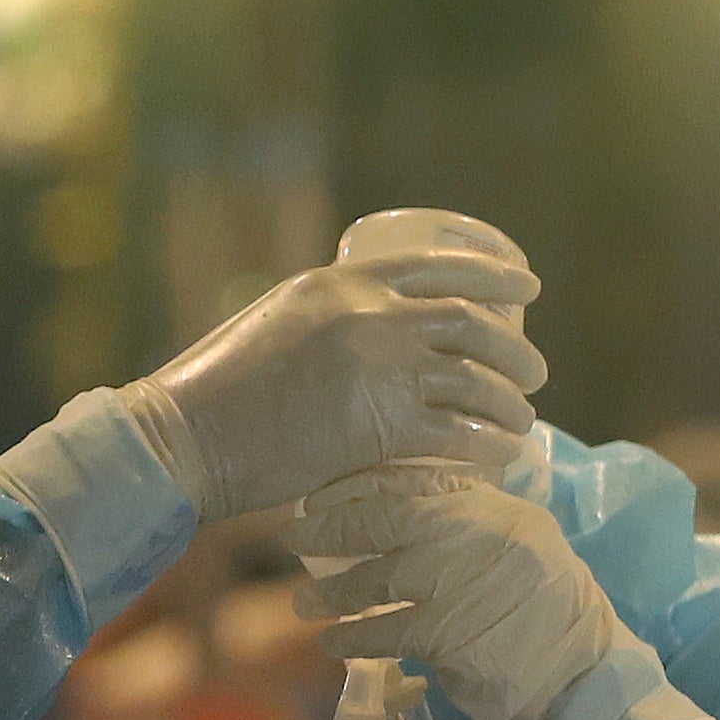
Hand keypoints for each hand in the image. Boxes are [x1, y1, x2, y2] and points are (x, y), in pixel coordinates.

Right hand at [105, 223, 547, 525]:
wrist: (185, 436)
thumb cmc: (218, 392)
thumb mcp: (277, 324)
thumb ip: (329, 323)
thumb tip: (374, 342)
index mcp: (341, 280)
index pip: (437, 265)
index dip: (493, 273)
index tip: (528, 285)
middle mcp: (367, 312)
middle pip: (469, 320)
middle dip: (513, 347)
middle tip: (534, 370)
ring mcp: (376, 366)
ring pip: (472, 377)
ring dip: (508, 400)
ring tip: (523, 417)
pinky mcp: (377, 423)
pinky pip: (457, 431)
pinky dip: (488, 443)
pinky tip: (502, 454)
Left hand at [287, 465, 638, 719]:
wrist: (583, 686)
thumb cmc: (551, 624)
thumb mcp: (524, 555)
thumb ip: (473, 531)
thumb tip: (402, 519)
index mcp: (503, 510)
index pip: (422, 480)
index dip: (364, 484)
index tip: (325, 493)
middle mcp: (484, 534)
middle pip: (390, 517)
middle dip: (335, 526)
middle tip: (296, 536)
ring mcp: (465, 581)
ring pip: (378, 575)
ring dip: (334, 590)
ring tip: (304, 600)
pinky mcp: (448, 633)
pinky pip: (383, 628)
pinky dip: (352, 635)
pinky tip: (333, 640)